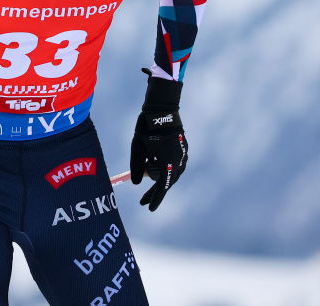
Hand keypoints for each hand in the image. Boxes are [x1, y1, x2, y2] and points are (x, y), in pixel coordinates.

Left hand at [129, 71, 186, 211]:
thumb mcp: (137, 149)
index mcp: (169, 164)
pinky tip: (155, 163)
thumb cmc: (147, 129)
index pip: (162, 188)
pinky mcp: (184, 149)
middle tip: (143, 200)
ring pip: (172, 174)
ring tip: (147, 177)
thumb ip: (136, 168)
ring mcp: (183, 155)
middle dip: (155, 191)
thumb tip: (136, 183)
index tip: (149, 209)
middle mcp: (179, 162)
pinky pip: (175, 164)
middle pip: (167, 183)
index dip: (155, 199)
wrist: (163, 109)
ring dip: (160, 178)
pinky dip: (165, 167)